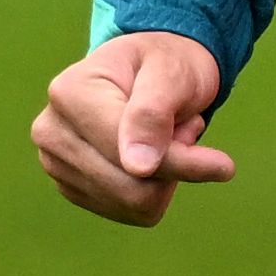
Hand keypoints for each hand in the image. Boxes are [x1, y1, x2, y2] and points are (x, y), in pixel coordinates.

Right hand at [31, 30, 234, 225]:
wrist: (151, 69)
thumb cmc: (165, 63)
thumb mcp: (170, 72)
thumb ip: (153, 112)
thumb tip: (137, 168)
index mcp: (69, 93)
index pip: (129, 153)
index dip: (182, 162)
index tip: (225, 165)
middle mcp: (51, 130)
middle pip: (130, 188)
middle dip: (172, 166)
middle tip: (183, 128)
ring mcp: (55, 162)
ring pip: (132, 206)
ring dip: (165, 177)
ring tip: (165, 135)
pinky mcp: (72, 187)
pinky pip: (129, 213)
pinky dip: (154, 188)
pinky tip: (150, 155)